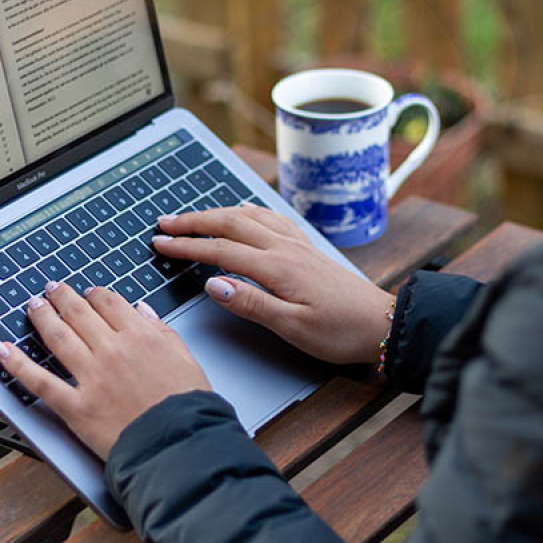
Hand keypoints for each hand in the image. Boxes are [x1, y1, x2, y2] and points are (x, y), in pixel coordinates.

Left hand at [0, 283, 210, 459]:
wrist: (180, 447)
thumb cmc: (189, 408)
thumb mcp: (186, 359)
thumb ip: (162, 331)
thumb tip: (143, 310)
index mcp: (141, 336)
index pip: (110, 302)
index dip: (94, 294)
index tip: (87, 293)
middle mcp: (113, 350)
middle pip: (79, 313)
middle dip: (62, 297)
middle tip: (51, 289)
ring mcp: (91, 377)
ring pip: (58, 337)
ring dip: (41, 317)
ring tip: (32, 305)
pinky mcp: (75, 407)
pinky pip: (39, 381)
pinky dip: (16, 363)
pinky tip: (2, 350)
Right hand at [152, 205, 394, 365]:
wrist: (382, 324)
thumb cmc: (340, 331)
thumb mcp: (292, 327)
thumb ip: (250, 303)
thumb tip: (212, 284)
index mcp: (277, 267)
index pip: (220, 250)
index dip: (186, 246)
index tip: (160, 243)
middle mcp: (285, 248)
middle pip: (230, 223)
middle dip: (194, 221)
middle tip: (164, 222)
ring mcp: (297, 244)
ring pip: (249, 216)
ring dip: (217, 212)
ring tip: (194, 215)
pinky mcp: (307, 248)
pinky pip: (271, 218)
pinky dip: (248, 210)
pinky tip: (244, 212)